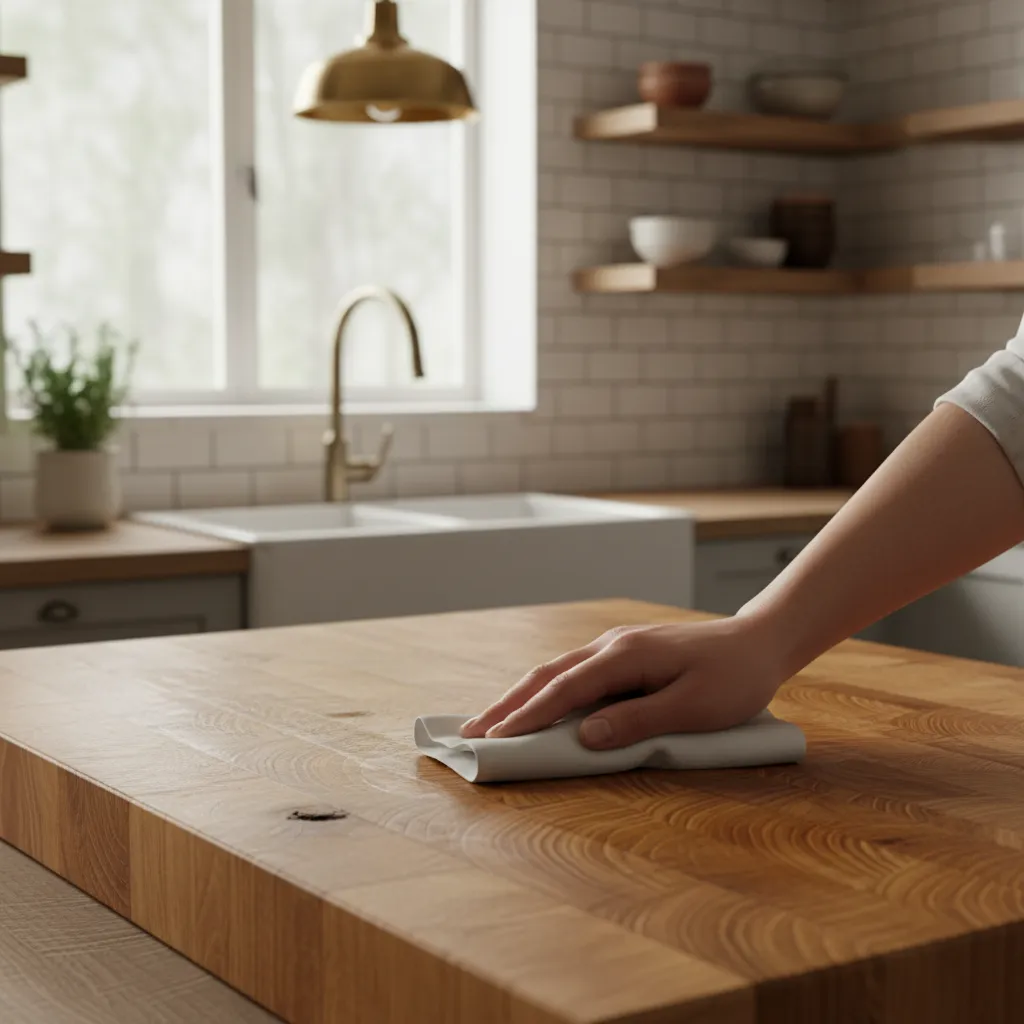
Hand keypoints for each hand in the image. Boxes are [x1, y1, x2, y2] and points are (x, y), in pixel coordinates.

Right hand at [459, 616, 787, 749]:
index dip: (527, 716)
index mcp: (625, 656)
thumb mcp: (693, 708)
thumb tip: (587, 736)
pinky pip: (573, 673)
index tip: (493, 740)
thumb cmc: (734, 678)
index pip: (564, 689)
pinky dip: (545, 692)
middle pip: (546, 675)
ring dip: (520, 698)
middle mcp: (611, 646)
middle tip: (469, 734)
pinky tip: (535, 706)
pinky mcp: (623, 655)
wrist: (760, 641)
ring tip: (489, 723)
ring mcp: (615, 647)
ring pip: (555, 672)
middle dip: (506, 706)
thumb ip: (639, 722)